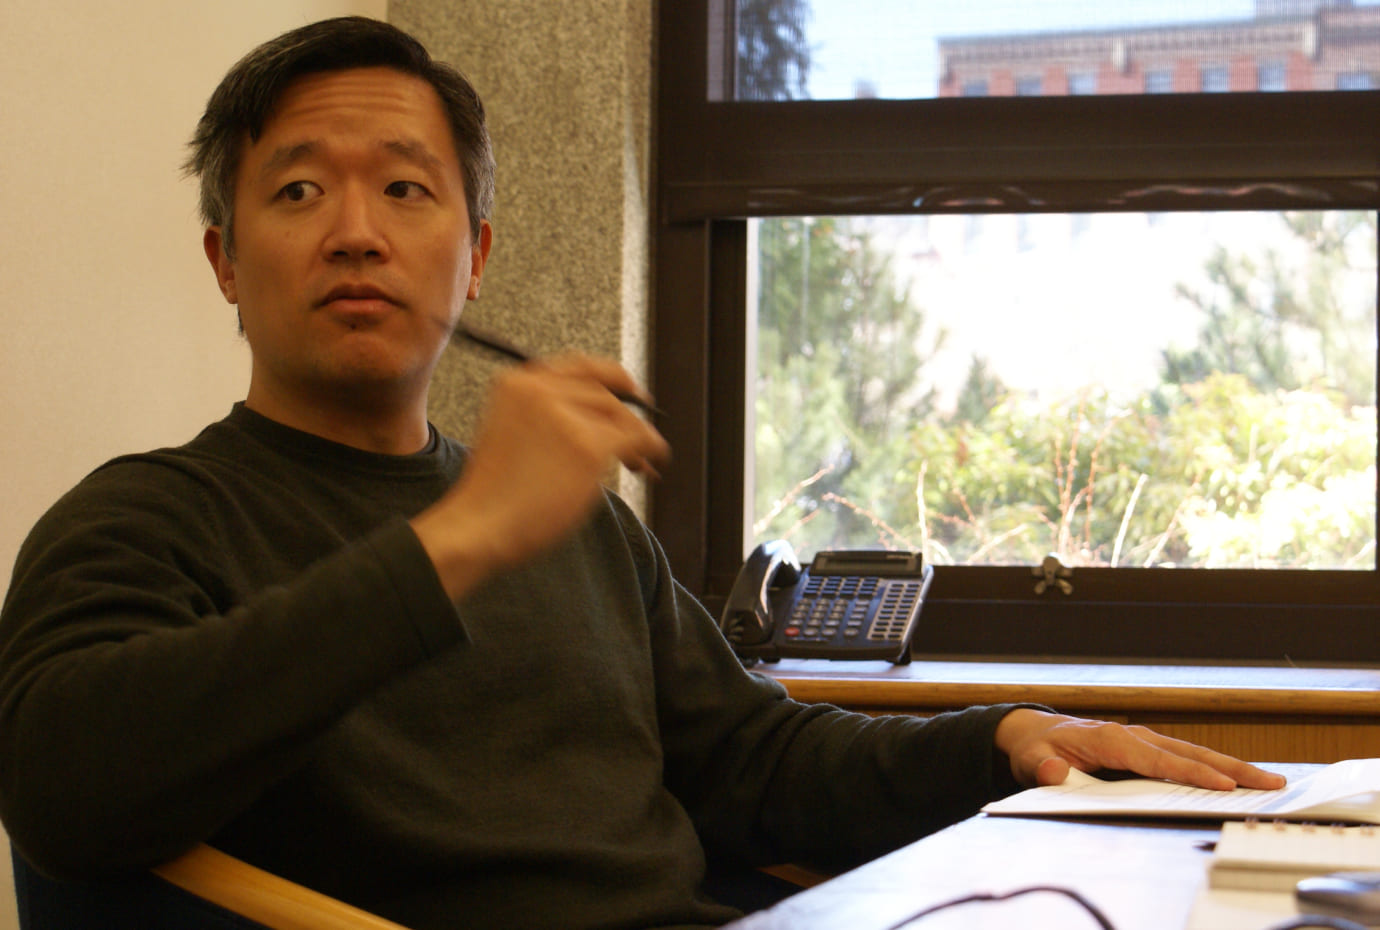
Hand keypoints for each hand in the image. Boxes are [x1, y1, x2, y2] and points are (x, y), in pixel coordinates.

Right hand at [412, 353, 669, 599]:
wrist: (481, 526)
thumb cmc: (494, 495)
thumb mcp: (511, 435)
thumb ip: (548, 416)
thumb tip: (602, 420)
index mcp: (516, 383)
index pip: (577, 366)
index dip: (610, 377)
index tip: (630, 389)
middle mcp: (539, 390)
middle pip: (603, 391)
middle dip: (626, 415)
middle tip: (639, 437)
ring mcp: (564, 415)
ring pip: (620, 416)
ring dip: (636, 439)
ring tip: (639, 465)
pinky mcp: (588, 445)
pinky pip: (636, 438)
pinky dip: (651, 450)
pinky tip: (653, 463)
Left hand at [994, 708, 1287, 790]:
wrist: (1036, 732)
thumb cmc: (1038, 747)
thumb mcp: (1032, 760)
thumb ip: (1043, 769)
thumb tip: (1056, 771)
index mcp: (1109, 739)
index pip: (1158, 759)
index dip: (1191, 773)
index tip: (1223, 785)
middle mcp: (1133, 736)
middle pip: (1189, 753)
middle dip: (1231, 767)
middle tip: (1270, 782)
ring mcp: (1144, 740)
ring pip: (1194, 754)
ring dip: (1231, 766)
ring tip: (1270, 781)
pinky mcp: (1148, 749)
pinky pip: (1186, 759)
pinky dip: (1215, 767)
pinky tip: (1239, 780)